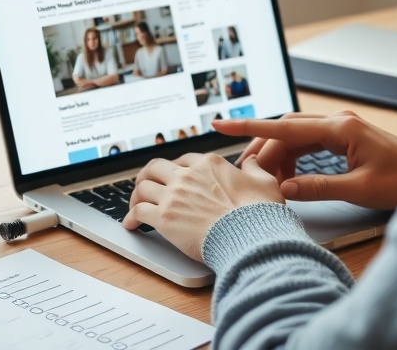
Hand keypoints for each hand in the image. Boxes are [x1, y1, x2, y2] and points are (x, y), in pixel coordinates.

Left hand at [123, 153, 283, 260]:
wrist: (251, 238)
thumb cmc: (260, 213)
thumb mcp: (265, 182)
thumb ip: (254, 168)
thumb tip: (252, 160)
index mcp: (209, 164)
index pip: (184, 159)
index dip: (176, 168)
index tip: (173, 177)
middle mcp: (187, 175)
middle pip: (155, 167)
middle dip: (148, 176)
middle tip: (146, 185)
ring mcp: (173, 196)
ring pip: (142, 188)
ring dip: (136, 197)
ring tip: (135, 206)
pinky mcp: (164, 218)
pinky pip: (138, 212)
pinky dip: (131, 218)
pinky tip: (131, 224)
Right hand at [212, 111, 396, 209]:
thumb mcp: (359, 190)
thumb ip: (318, 188)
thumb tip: (284, 189)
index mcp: (340, 128)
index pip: (284, 126)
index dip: (249, 126)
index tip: (220, 124)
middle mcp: (337, 121)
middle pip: (285, 129)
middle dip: (262, 148)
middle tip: (247, 173)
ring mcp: (340, 127)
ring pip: (294, 135)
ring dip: (277, 155)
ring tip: (268, 180)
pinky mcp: (342, 136)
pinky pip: (306, 141)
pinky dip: (292, 157)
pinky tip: (289, 176)